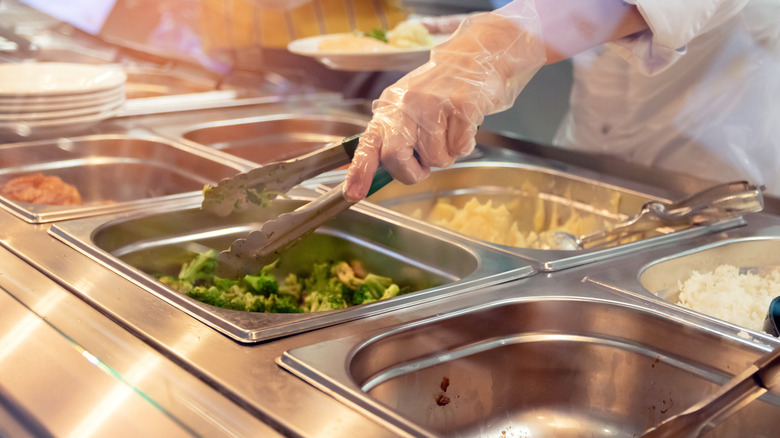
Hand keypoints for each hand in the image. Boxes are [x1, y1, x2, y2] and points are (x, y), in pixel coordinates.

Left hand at [344, 0, 546, 200]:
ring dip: (446, 155)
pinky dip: (465, 145)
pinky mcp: (461, 107)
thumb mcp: (408, 107)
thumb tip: (386, 171)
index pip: (368, 143)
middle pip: (396, 157)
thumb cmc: (441, 90)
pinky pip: (460, 148)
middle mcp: (406, 105)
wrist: (476, 56)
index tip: (354, 194)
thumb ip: (395, 135)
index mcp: (389, 108)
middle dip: (411, 172)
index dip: (359, 171)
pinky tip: (464, 126)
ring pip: (436, 159)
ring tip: (450, 131)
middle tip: (424, 166)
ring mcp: (433, 105)